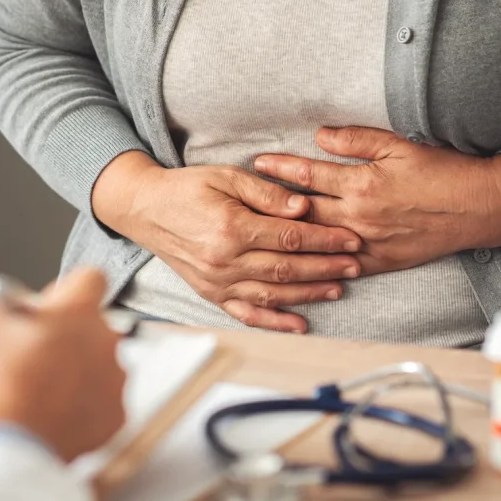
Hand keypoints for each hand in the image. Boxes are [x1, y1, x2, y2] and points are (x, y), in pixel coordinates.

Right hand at [0, 268, 126, 462]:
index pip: (90, 277)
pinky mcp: (115, 416)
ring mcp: (114, 381)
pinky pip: (102, 396)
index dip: (65, 290)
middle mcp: (106, 342)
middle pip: (92, 324)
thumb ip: (8, 301)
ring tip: (39, 386)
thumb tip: (16, 304)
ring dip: (75, 367)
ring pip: (98, 361)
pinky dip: (82, 400)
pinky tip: (52, 408)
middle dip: (67, 333)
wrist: (10, 450)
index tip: (49, 307)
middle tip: (33, 352)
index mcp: (79, 313)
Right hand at [92, 152, 362, 333]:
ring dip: (308, 293)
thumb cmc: (187, 188)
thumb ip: (266, 192)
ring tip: (338, 289)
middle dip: (326, 267)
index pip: (289, 237)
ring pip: (272, 293)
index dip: (324, 239)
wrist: (145, 209)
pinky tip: (300, 324)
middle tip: (355, 265)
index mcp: (231, 227)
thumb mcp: (227, 176)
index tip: (350, 238)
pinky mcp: (210, 293)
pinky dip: (274, 322)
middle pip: (286, 268)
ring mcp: (216, 281)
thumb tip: (304, 206)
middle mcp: (224, 260)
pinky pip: (246, 313)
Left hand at [253, 127, 500, 275]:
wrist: (480, 207)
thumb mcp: (399, 146)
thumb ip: (356, 141)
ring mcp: (368, 242)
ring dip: (287, 237)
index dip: (280, 168)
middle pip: (304, 211)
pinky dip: (316, 266)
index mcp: (362, 184)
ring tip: (257, 232)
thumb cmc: (441, 171)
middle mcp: (360, 216)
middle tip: (242, 201)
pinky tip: (294, 264)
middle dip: (272, 205)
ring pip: (316, 242)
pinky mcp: (380, 262)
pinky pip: (339, 267)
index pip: (309, 174)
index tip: (257, 163)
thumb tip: (320, 136)